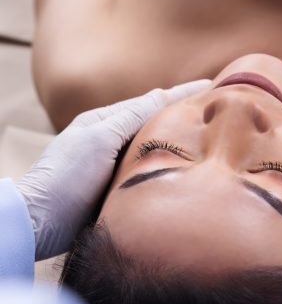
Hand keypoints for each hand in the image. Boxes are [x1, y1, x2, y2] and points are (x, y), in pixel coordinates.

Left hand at [17, 80, 210, 260]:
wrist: (43, 220)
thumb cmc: (66, 175)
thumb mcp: (99, 138)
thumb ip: (131, 117)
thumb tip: (162, 95)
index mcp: (107, 121)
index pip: (152, 102)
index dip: (183, 92)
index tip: (212, 83)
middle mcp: (115, 141)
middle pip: (157, 123)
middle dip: (185, 114)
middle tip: (216, 108)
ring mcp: (120, 165)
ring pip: (157, 148)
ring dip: (182, 141)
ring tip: (210, 136)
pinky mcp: (123, 189)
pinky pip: (153, 171)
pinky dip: (172, 165)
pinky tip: (187, 168)